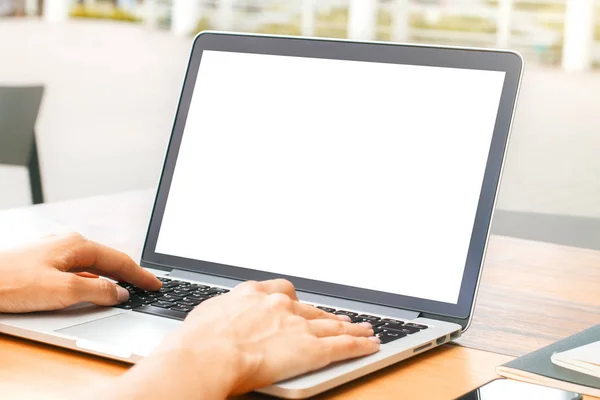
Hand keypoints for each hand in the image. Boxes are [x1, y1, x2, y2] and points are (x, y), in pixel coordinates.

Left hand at [0, 233, 160, 312]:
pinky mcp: (42, 262)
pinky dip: (91, 280)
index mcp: (77, 244)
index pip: (120, 260)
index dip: (140, 275)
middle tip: (146, 287)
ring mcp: (54, 251)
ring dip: (109, 278)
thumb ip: (98, 291)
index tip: (156, 284)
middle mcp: (67, 243)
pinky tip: (92, 289)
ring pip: (91, 266)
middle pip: (107, 260)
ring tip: (125, 290)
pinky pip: (76, 270)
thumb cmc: (11, 282)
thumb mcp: (63, 291)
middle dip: (128, 274)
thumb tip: (120, 293)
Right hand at [114, 279, 379, 398]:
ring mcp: (297, 325)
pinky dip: (360, 345)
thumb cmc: (198, 340)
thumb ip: (224, 315)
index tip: (298, 303)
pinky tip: (370, 344)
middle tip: (340, 318)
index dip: (295, 300)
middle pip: (311, 309)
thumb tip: (218, 322)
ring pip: (332, 325)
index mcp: (253, 294)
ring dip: (350, 327)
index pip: (282, 292)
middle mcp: (279, 305)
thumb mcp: (207, 316)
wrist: (207, 354)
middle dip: (326, 315)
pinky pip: (343, 345)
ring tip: (364, 329)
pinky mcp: (311, 348)